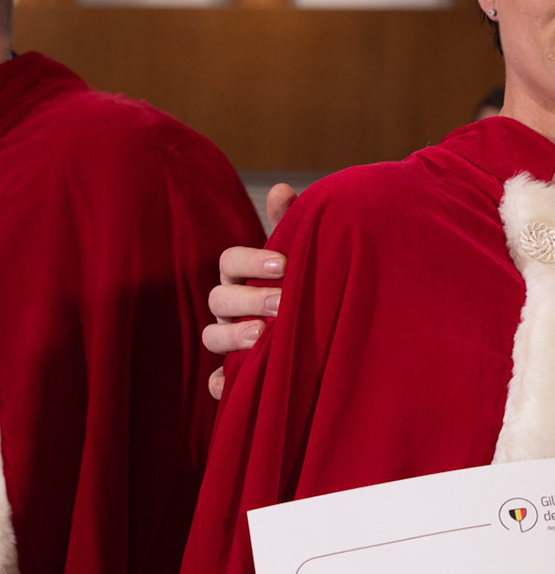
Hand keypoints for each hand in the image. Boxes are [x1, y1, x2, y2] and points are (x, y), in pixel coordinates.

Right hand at [204, 183, 295, 399]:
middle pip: (218, 299)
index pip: (229, 261)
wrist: (324, 328)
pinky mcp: (236, 374)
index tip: (284, 263)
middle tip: (282, 303)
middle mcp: (230, 307)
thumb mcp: (303, 255)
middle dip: (248, 299)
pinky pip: (217, 382)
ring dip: (233, 336)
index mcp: (243, 275)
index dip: (251, 261)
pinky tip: (233, 385)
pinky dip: (221, 384)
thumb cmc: (307, 283)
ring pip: (211, 337)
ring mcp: (229, 339)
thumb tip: (282, 189)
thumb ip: (293, 224)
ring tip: (263, 335)